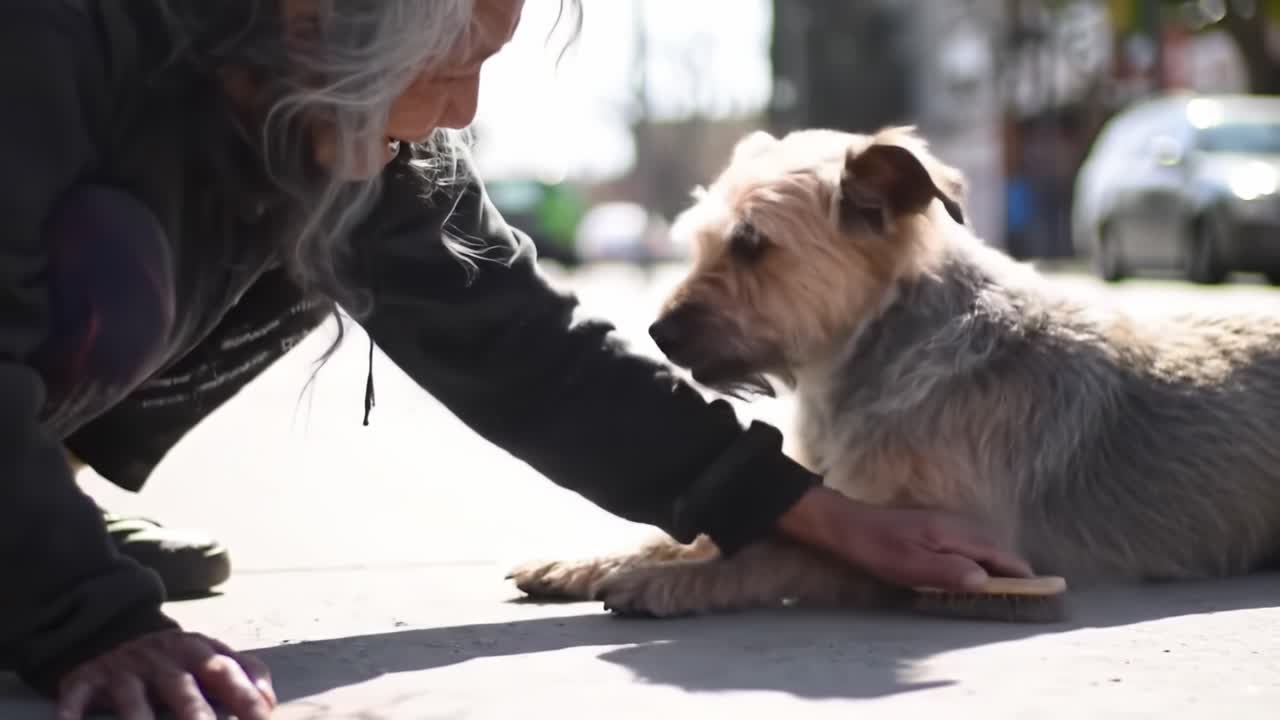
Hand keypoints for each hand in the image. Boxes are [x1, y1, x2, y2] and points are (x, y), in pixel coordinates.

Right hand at [56, 630, 275, 719]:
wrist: (112, 627)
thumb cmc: (174, 656)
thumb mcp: (210, 653)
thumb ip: (244, 672)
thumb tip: (270, 702)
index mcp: (196, 651)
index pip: (225, 671)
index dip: (244, 694)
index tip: (262, 718)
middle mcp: (161, 659)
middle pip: (182, 690)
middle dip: (196, 715)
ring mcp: (123, 670)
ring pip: (133, 702)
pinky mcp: (85, 679)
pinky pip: (77, 701)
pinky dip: (72, 716)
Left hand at [777, 485, 1032, 590]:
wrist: (842, 525)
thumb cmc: (873, 547)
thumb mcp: (909, 566)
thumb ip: (948, 572)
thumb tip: (984, 580)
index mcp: (952, 534)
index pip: (996, 553)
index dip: (1019, 571)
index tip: (1042, 587)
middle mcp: (953, 525)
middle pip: (993, 547)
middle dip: (1013, 568)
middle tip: (1029, 592)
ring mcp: (942, 525)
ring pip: (980, 545)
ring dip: (996, 564)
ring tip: (1009, 586)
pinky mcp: (932, 530)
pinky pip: (966, 545)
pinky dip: (978, 559)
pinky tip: (973, 572)